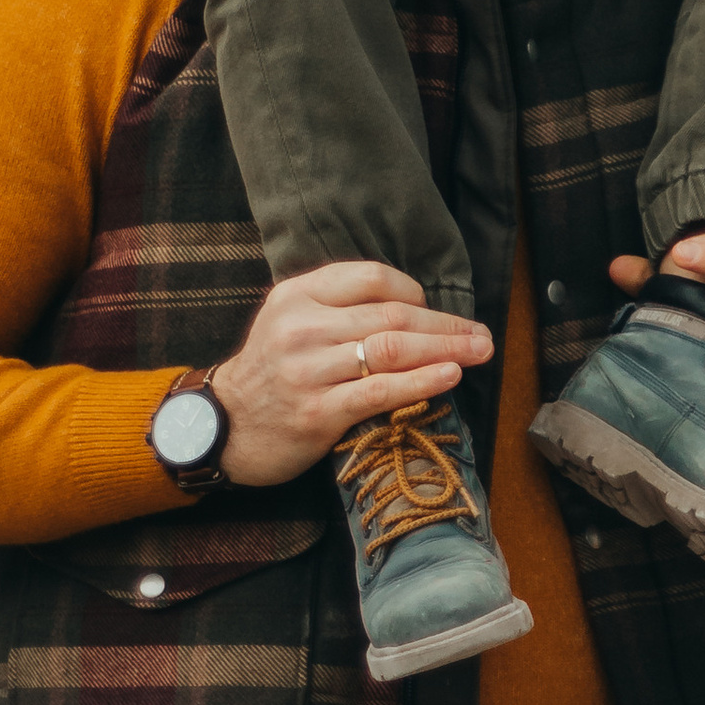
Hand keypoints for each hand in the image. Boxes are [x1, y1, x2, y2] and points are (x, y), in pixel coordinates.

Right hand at [204, 262, 492, 486]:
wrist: (223, 427)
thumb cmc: (272, 372)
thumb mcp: (290, 320)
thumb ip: (339, 305)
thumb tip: (412, 305)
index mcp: (297, 295)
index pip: (371, 277)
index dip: (414, 292)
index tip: (437, 311)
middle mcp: (302, 327)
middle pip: (391, 314)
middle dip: (446, 324)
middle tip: (481, 334)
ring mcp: (308, 370)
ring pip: (392, 349)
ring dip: (445, 349)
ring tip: (478, 352)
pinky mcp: (318, 411)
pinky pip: (381, 391)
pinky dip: (422, 381)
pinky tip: (450, 376)